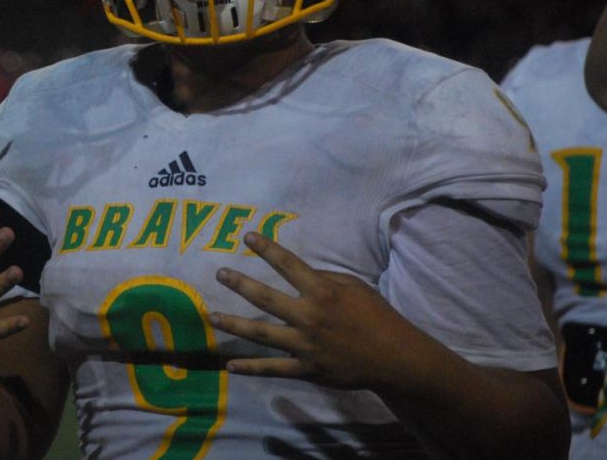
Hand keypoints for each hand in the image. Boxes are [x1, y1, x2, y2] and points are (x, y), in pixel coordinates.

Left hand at [208, 231, 422, 391]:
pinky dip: (251, 369)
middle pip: (265, 298)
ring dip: (234, 325)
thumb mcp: (355, 286)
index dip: (267, 249)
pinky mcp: (306, 369)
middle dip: (239, 284)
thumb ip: (325, 278)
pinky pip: (273, 369)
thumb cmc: (376, 316)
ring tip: (212, 317)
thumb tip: (300, 274)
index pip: (288, 265)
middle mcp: (309, 317)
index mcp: (322, 292)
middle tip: (219, 274)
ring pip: (261, 334)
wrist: (395, 358)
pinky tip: (231, 366)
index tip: (247, 236)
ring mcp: (305, 345)